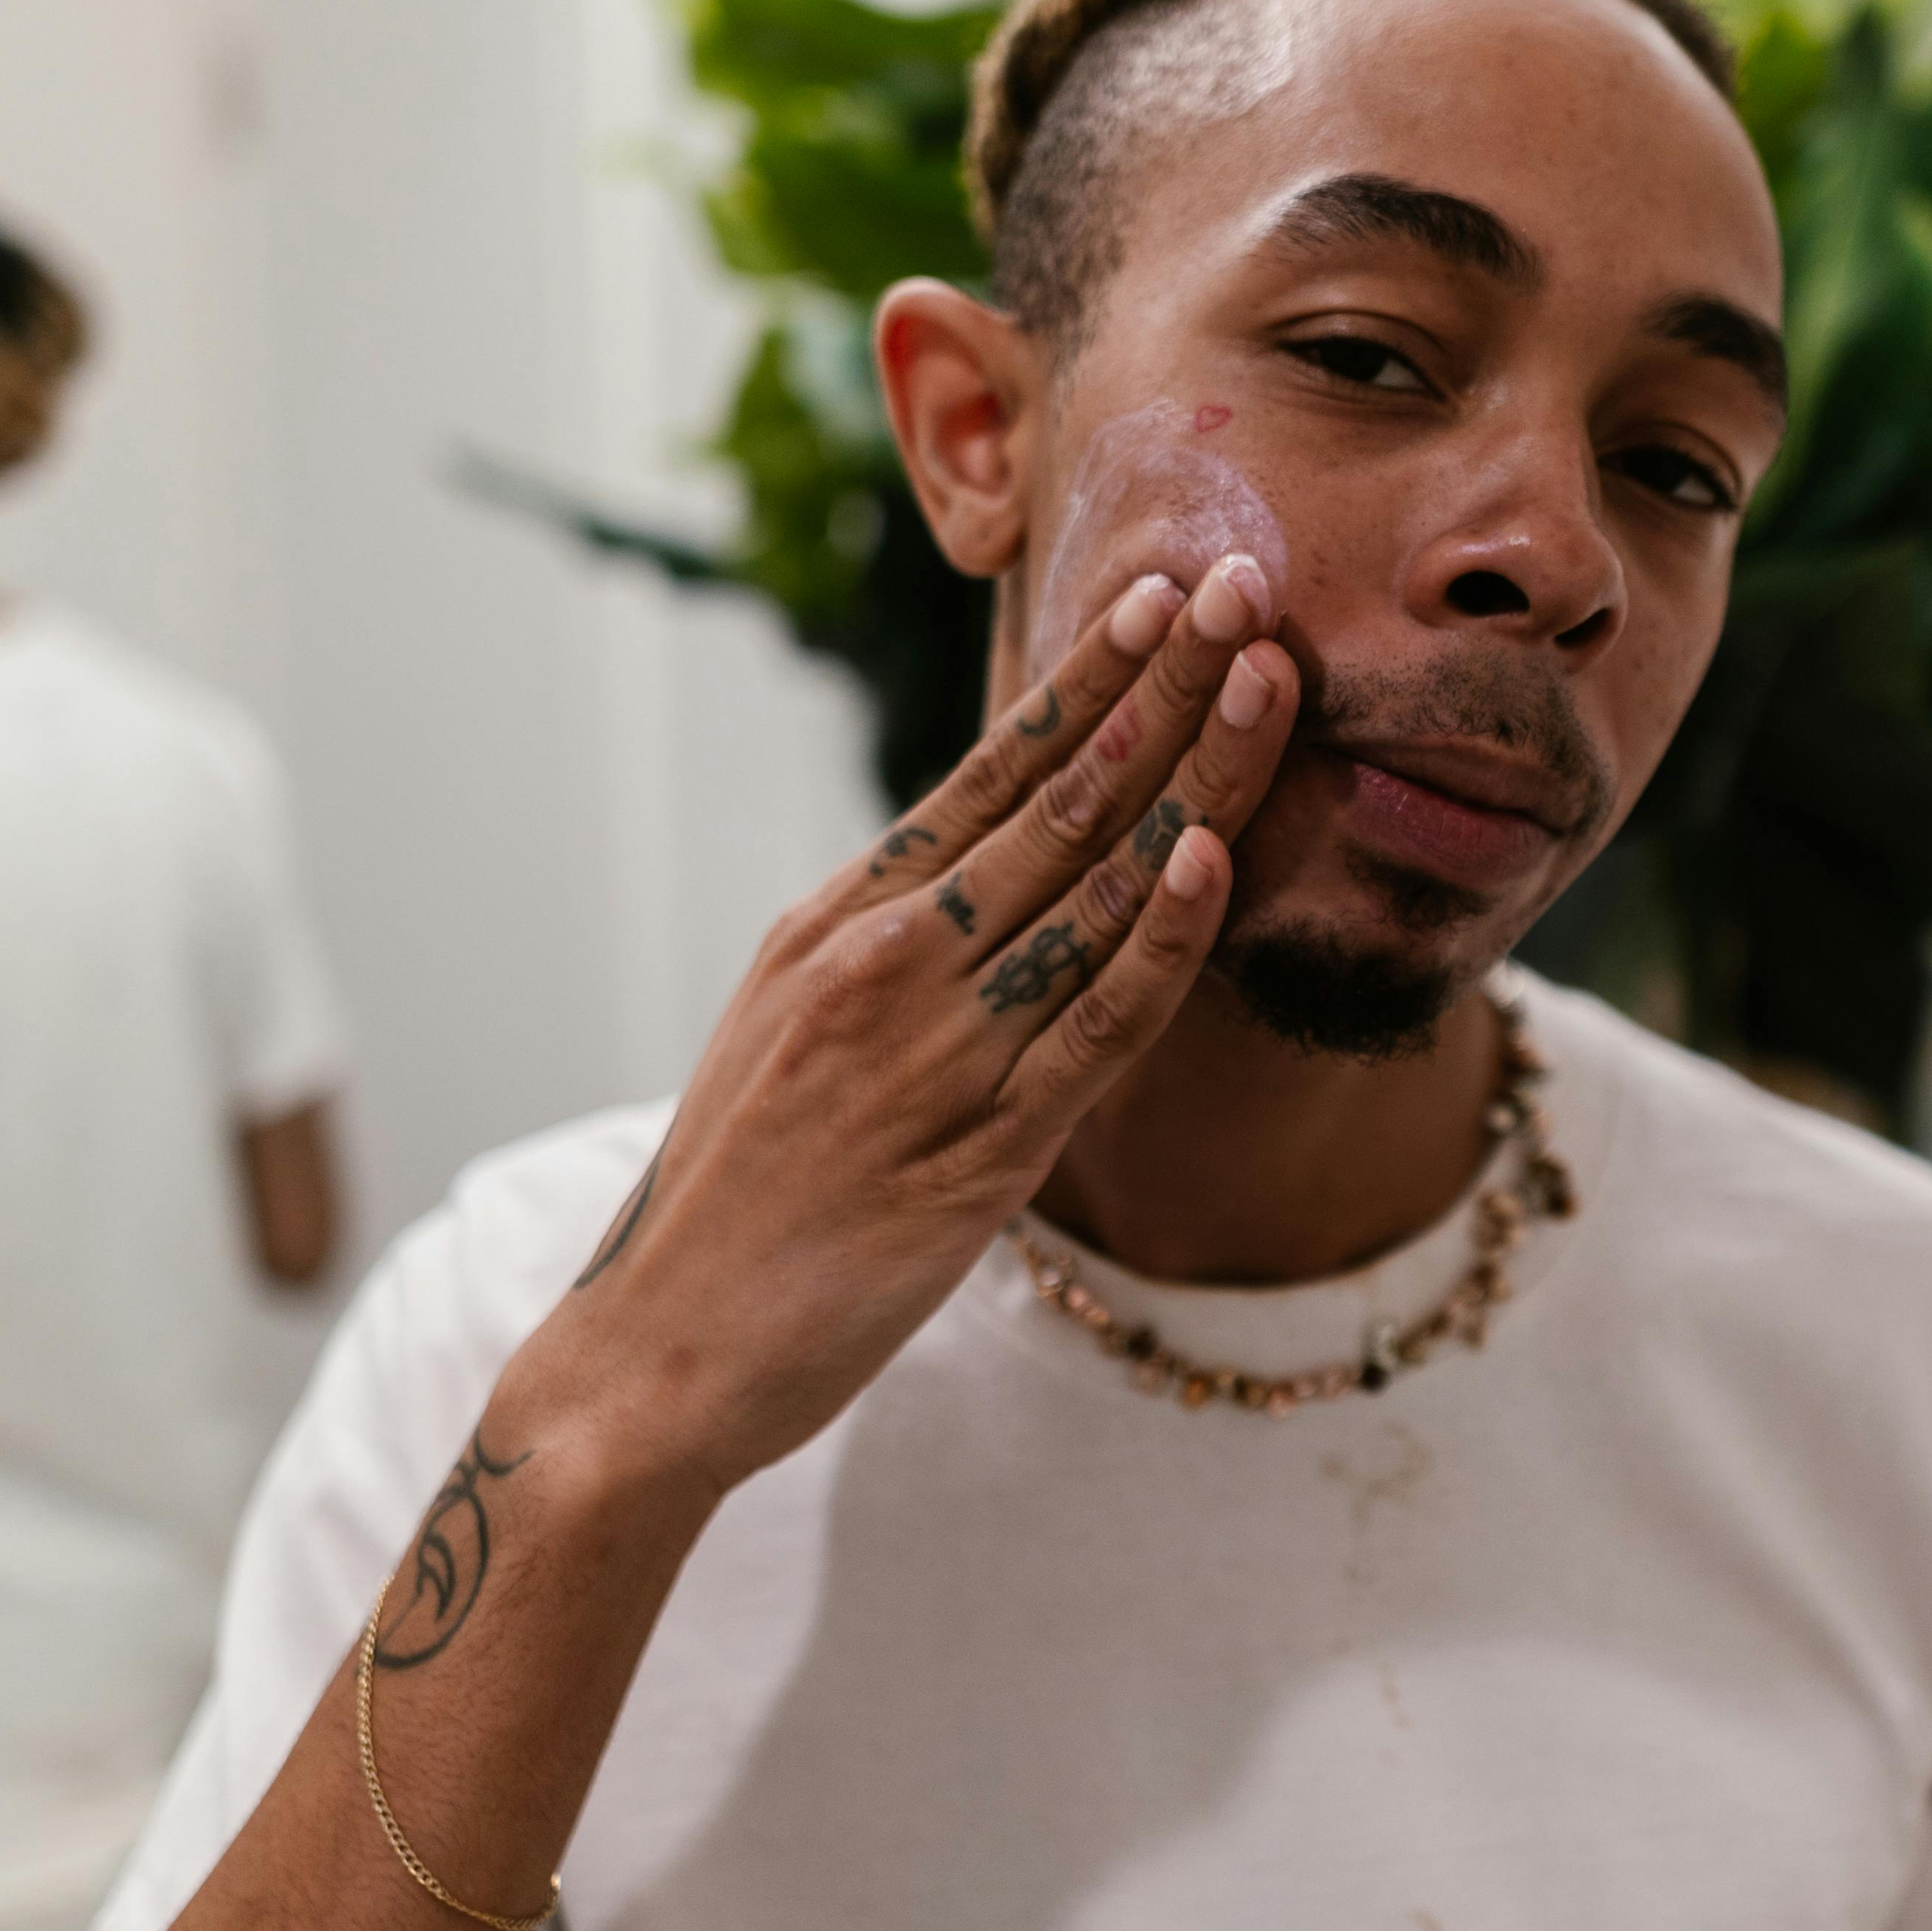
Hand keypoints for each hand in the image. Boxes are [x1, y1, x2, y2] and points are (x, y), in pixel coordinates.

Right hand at [507, 553, 1295, 1505]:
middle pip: (1059, 801)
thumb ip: (892, 941)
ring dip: (1194, 776)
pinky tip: (1212, 861)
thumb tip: (998, 863)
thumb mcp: (792, 1021)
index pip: (991, 771)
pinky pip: (1094, 1029)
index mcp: (840, 920)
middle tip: (1246, 585)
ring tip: (1269, 679)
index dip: (1089, 677)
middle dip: (1166, 686)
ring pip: (1093, 889)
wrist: (662, 1345)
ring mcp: (936, 1052)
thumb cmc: (739, 1189)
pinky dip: (1156, 941)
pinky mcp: (979, 1153)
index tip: (1163, 594)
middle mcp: (887, 963)